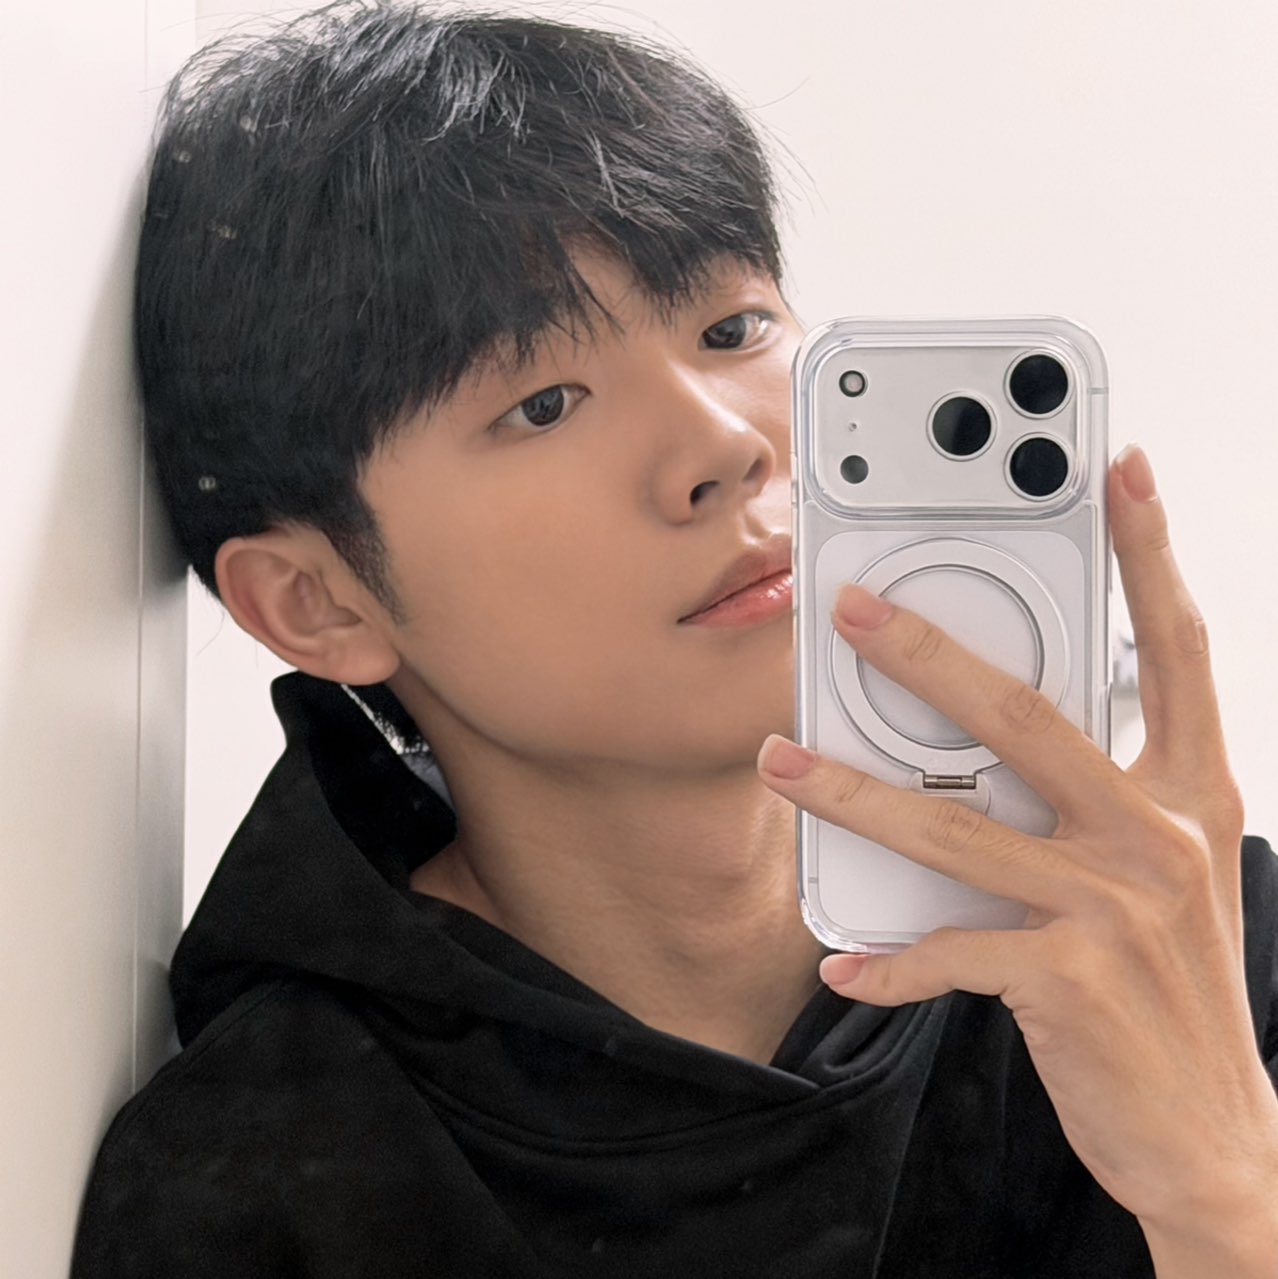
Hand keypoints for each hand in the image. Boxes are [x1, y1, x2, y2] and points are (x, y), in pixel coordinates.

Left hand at [758, 446, 1277, 1272]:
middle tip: (852, 608)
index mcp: (1192, 795)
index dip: (1150, 555)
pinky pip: (949, 953)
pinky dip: (890, 958)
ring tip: (781, 760)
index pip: (1177, 650)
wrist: (1215, 1133)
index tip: (1119, 471)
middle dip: (928, 654)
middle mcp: (1159, 837)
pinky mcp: (1068, 982)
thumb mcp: (1162, 873)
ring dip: (852, 794)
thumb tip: (981, 741)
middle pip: (1028, 717)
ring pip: (954, 831)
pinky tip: (844, 957)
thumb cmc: (1170, 985)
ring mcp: (1114, 910)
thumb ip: (1094, 796)